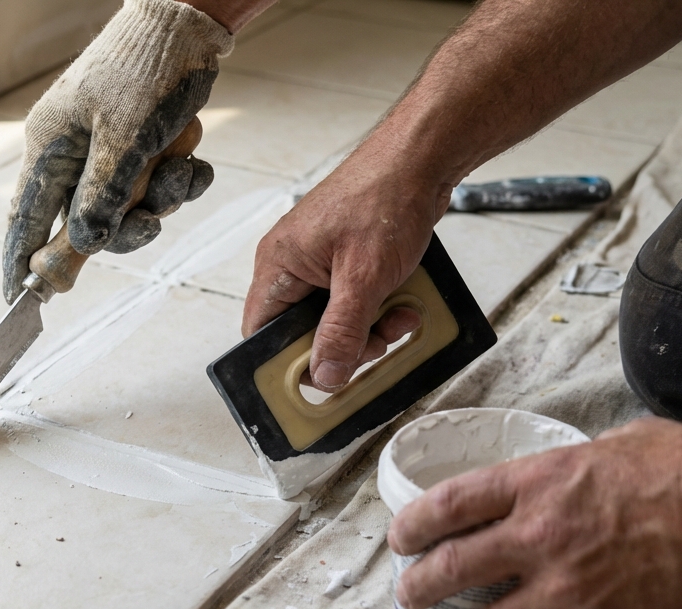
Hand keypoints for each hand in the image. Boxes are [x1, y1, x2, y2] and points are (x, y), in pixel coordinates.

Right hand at [2, 0, 234, 302]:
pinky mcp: (140, 145)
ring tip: (179, 165)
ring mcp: (106, 150)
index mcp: (49, 148)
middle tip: (151, 219)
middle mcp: (72, 152)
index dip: (20, 262)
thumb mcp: (123, 139)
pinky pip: (154, 186)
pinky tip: (192, 159)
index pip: (24, 219)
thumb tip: (83, 247)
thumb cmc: (144, 71)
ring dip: (161, 197)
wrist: (186, 25)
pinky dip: (179, 180)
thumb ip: (101, 197)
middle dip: (126, 225)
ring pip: (128, 207)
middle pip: (87, 224)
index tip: (17, 300)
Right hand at [241, 143, 451, 390]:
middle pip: (303, 331)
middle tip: (376, 343)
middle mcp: (292, 266)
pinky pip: (353, 299)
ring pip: (334, 318)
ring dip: (369, 327)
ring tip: (399, 314)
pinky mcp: (346, 259)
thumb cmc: (384, 199)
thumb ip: (341, 332)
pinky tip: (404, 298)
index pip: (262, 333)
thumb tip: (324, 375)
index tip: (323, 376)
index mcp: (279, 267)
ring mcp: (319, 262)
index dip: (288, 361)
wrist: (420, 159)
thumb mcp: (363, 279)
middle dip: (344, 344)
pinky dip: (379, 306)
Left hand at [388, 417, 681, 608]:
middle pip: (452, 567)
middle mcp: (540, 535)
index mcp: (540, 482)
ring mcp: (567, 589)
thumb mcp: (622, 446)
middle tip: (409, 593)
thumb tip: (568, 470)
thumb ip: (576, 465)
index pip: (449, 503)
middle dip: (419, 585)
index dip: (413, 524)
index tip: (400, 537)